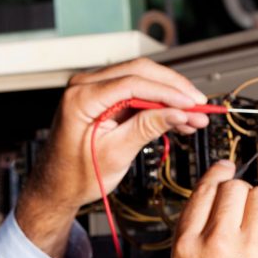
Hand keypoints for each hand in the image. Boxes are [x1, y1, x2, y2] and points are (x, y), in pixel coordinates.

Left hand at [15, 59, 208, 257]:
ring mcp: (92, 88)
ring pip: (141, 78)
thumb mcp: (116, 153)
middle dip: (174, 88)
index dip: (168, 92)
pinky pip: (135, 91)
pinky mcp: (102, 97)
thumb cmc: (76, 175)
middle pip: (140, 72)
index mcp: (81, 97)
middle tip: (199, 106)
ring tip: (194, 116)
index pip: (133, 83)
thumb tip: (179, 112)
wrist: (58, 186)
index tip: (192, 104)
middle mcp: (84, 85)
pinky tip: (178, 117)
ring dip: (169, 95)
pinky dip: (158, 102)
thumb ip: (147, 128)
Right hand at [171, 160, 257, 257]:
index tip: (225, 166)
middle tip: (242, 202)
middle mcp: (217, 243)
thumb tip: (214, 199)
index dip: (217, 173)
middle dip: (240, 190)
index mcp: (186, 246)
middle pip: (234, 187)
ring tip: (257, 221)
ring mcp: (250, 250)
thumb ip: (195, 235)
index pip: (203, 191)